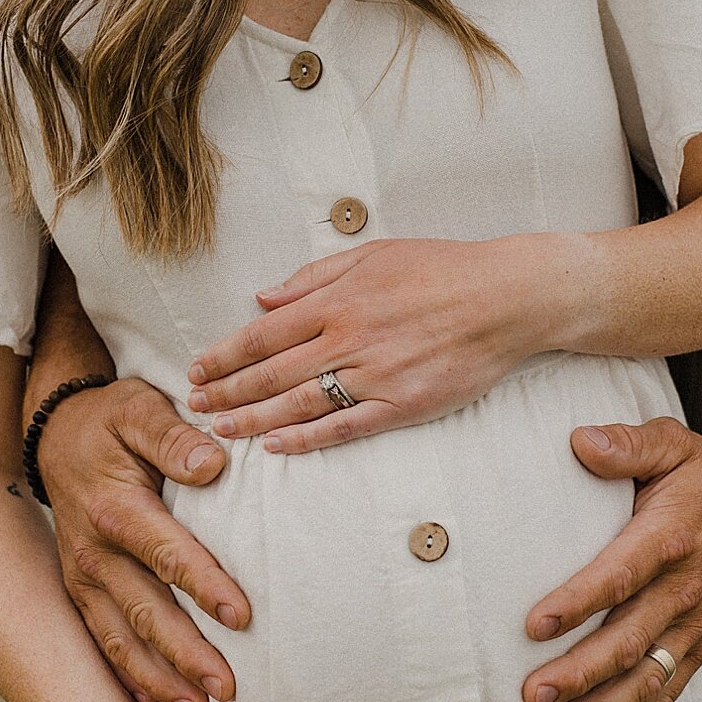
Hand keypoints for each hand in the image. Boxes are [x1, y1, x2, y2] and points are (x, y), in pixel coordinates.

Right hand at [38, 377, 249, 701]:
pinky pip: (100, 640)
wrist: (54, 431)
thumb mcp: (139, 409)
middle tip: (227, 687)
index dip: (204, 585)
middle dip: (186, 654)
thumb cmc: (111, 420)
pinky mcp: (79, 591)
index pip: (167, 553)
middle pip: (146, 611)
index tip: (242, 616)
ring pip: (121, 638)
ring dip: (159, 678)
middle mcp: (94, 551)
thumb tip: (212, 463)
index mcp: (116, 508)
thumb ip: (173, 438)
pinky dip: (125, 675)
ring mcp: (82, 577)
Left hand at [185, 234, 584, 453]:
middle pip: (272, 372)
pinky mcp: (404, 404)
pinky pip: (346, 426)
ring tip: (221, 430)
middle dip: (227, 391)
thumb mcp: (373, 255)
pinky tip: (278, 446)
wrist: (506, 297)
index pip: (263, 334)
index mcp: (338, 301)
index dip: (224, 355)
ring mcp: (376, 375)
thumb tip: (263, 297)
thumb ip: (314, 277)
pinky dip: (308, 438)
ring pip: (300, 403)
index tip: (197, 370)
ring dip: (254, 418)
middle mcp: (349, 339)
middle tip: (195, 406)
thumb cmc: (442, 269)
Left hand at [521, 418, 701, 701]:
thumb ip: (628, 444)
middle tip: (531, 694)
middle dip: (580, 674)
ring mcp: (695, 625)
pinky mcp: (699, 646)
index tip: (534, 625)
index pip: (620, 576)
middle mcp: (685, 590)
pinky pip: (669, 692)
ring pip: (649, 678)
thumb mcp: (672, 443)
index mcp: (671, 538)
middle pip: (630, 641)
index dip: (577, 602)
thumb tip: (580, 441)